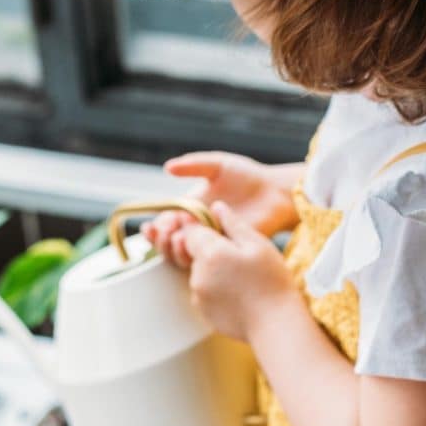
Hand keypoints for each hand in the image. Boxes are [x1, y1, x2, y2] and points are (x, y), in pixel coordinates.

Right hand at [141, 151, 297, 261]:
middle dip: (162, 240)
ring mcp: (213, 241)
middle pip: (171, 242)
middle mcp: (200, 227)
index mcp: (193, 208)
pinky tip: (193, 246)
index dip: (157, 227)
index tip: (151, 226)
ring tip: (177, 238)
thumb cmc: (248, 176)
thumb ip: (194, 165)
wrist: (275, 192)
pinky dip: (195, 256)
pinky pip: (206, 261)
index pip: (167, 222)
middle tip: (165, 232)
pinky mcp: (227, 252)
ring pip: (184, 254)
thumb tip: (167, 167)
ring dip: (175, 249)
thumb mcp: (218, 165)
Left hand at [171, 201, 296, 343]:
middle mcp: (198, 275)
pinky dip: (217, 291)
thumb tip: (217, 207)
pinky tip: (239, 295)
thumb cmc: (271, 281)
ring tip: (242, 280)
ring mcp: (198, 296)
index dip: (207, 231)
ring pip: (201, 273)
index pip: (192, 232)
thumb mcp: (258, 245)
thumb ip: (233, 224)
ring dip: (214, 272)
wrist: (275, 324)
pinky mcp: (203, 312)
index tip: (224, 237)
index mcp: (210, 254)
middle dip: (212, 253)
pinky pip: (205, 293)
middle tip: (240, 261)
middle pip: (196, 254)